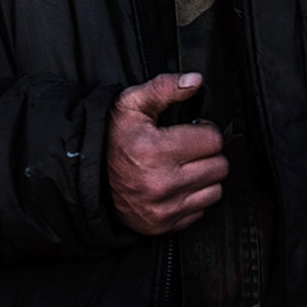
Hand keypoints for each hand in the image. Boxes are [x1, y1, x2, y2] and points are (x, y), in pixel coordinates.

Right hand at [107, 72, 227, 235]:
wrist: (88, 176)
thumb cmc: (112, 138)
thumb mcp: (132, 104)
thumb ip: (165, 88)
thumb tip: (195, 81)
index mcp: (155, 150)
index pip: (212, 140)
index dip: (204, 130)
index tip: (192, 131)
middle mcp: (161, 182)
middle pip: (218, 166)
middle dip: (207, 154)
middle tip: (188, 149)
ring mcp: (163, 208)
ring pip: (215, 190)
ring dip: (204, 177)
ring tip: (184, 167)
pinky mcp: (164, 225)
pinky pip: (200, 211)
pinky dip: (193, 198)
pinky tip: (176, 186)